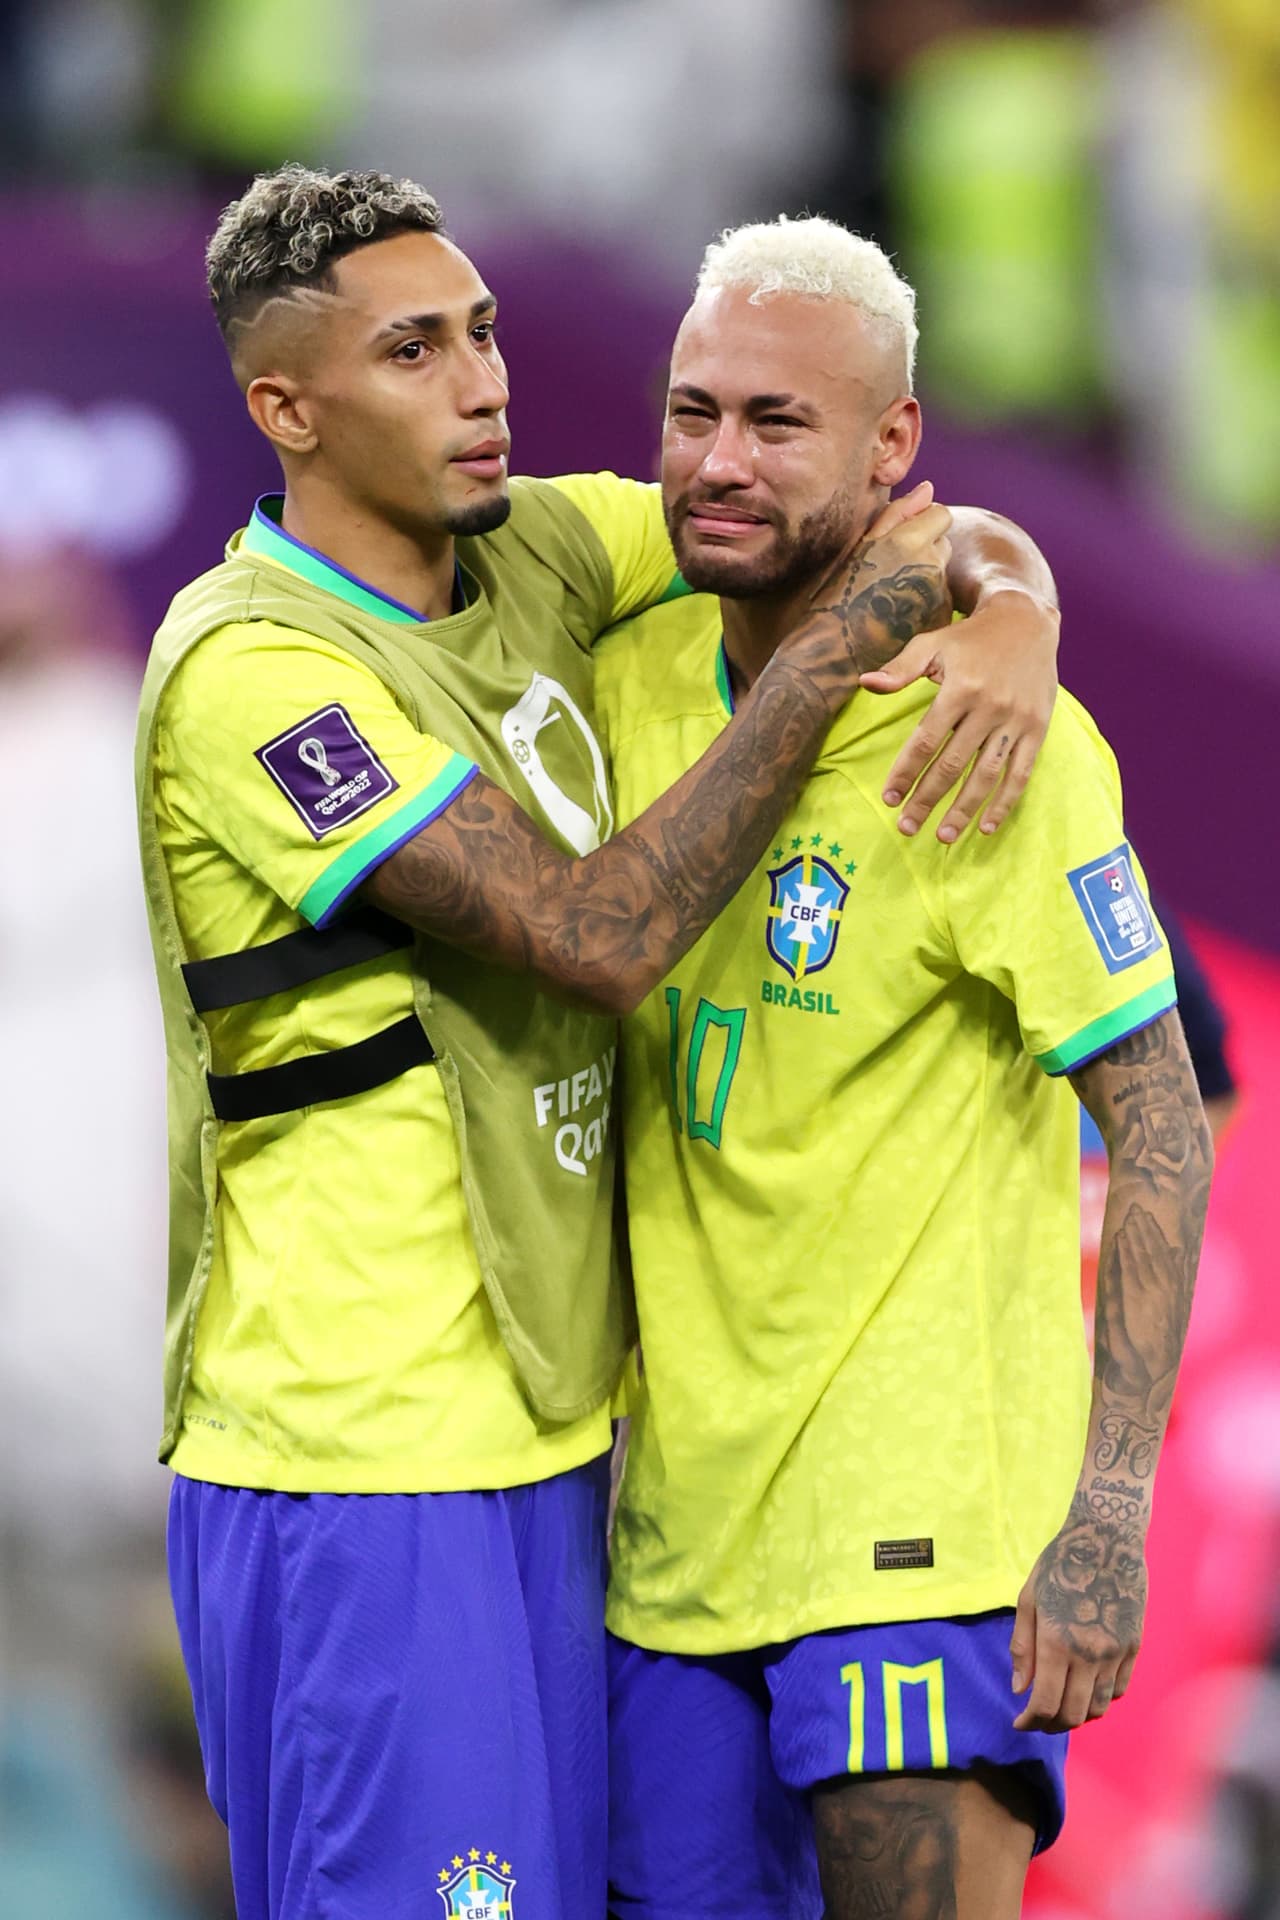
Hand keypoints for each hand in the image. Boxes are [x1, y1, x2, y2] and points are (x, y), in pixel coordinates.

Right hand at [784, 482, 952, 692]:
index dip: (924, 524)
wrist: (834, 651)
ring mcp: (937, 595)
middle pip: (944, 543)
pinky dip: (926, 603)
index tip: (903, 540)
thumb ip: (898, 513)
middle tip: (892, 572)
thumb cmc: (839, 595)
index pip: (941, 514)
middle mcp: (930, 565)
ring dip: (925, 577)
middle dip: (926, 550)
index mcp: (909, 541)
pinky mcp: (939, 619)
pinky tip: (899, 613)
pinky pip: (941, 600)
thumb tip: (929, 489)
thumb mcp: (861, 547)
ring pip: (942, 572)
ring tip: (892, 595)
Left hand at [860, 587, 1059, 841]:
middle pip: (953, 764)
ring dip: (964, 809)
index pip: (925, 741)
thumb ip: (900, 668)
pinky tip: (987, 827)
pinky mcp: (1037, 729)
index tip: (889, 798)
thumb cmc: (970, 637)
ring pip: (986, 775)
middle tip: (906, 828)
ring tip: (943, 836)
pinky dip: (1005, 802)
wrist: (1027, 621)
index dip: (906, 772)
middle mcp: (989, 707)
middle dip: (927, 799)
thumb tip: (865, 683)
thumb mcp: (932, 644)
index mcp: (960, 688)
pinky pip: (1020, 773)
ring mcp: (1016, 721)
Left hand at [1009, 1492, 1147, 1733]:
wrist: (1108, 1539)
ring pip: (1100, 1708)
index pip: (1045, 1704)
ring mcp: (1115, 1653)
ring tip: (1062, 1707)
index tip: (1019, 1724)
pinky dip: (1102, 1699)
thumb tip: (1019, 1689)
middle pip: (1073, 1714)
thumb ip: (1022, 1647)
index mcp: (1056, 1642)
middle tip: (1037, 1720)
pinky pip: (1119, 1689)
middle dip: (1051, 1725)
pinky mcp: (1134, 1647)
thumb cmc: (1060, 1565)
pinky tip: (1087, 1688)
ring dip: (1078, 1715)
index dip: (1030, 1722)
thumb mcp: (1028, 1599)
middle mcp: (1088, 1655)